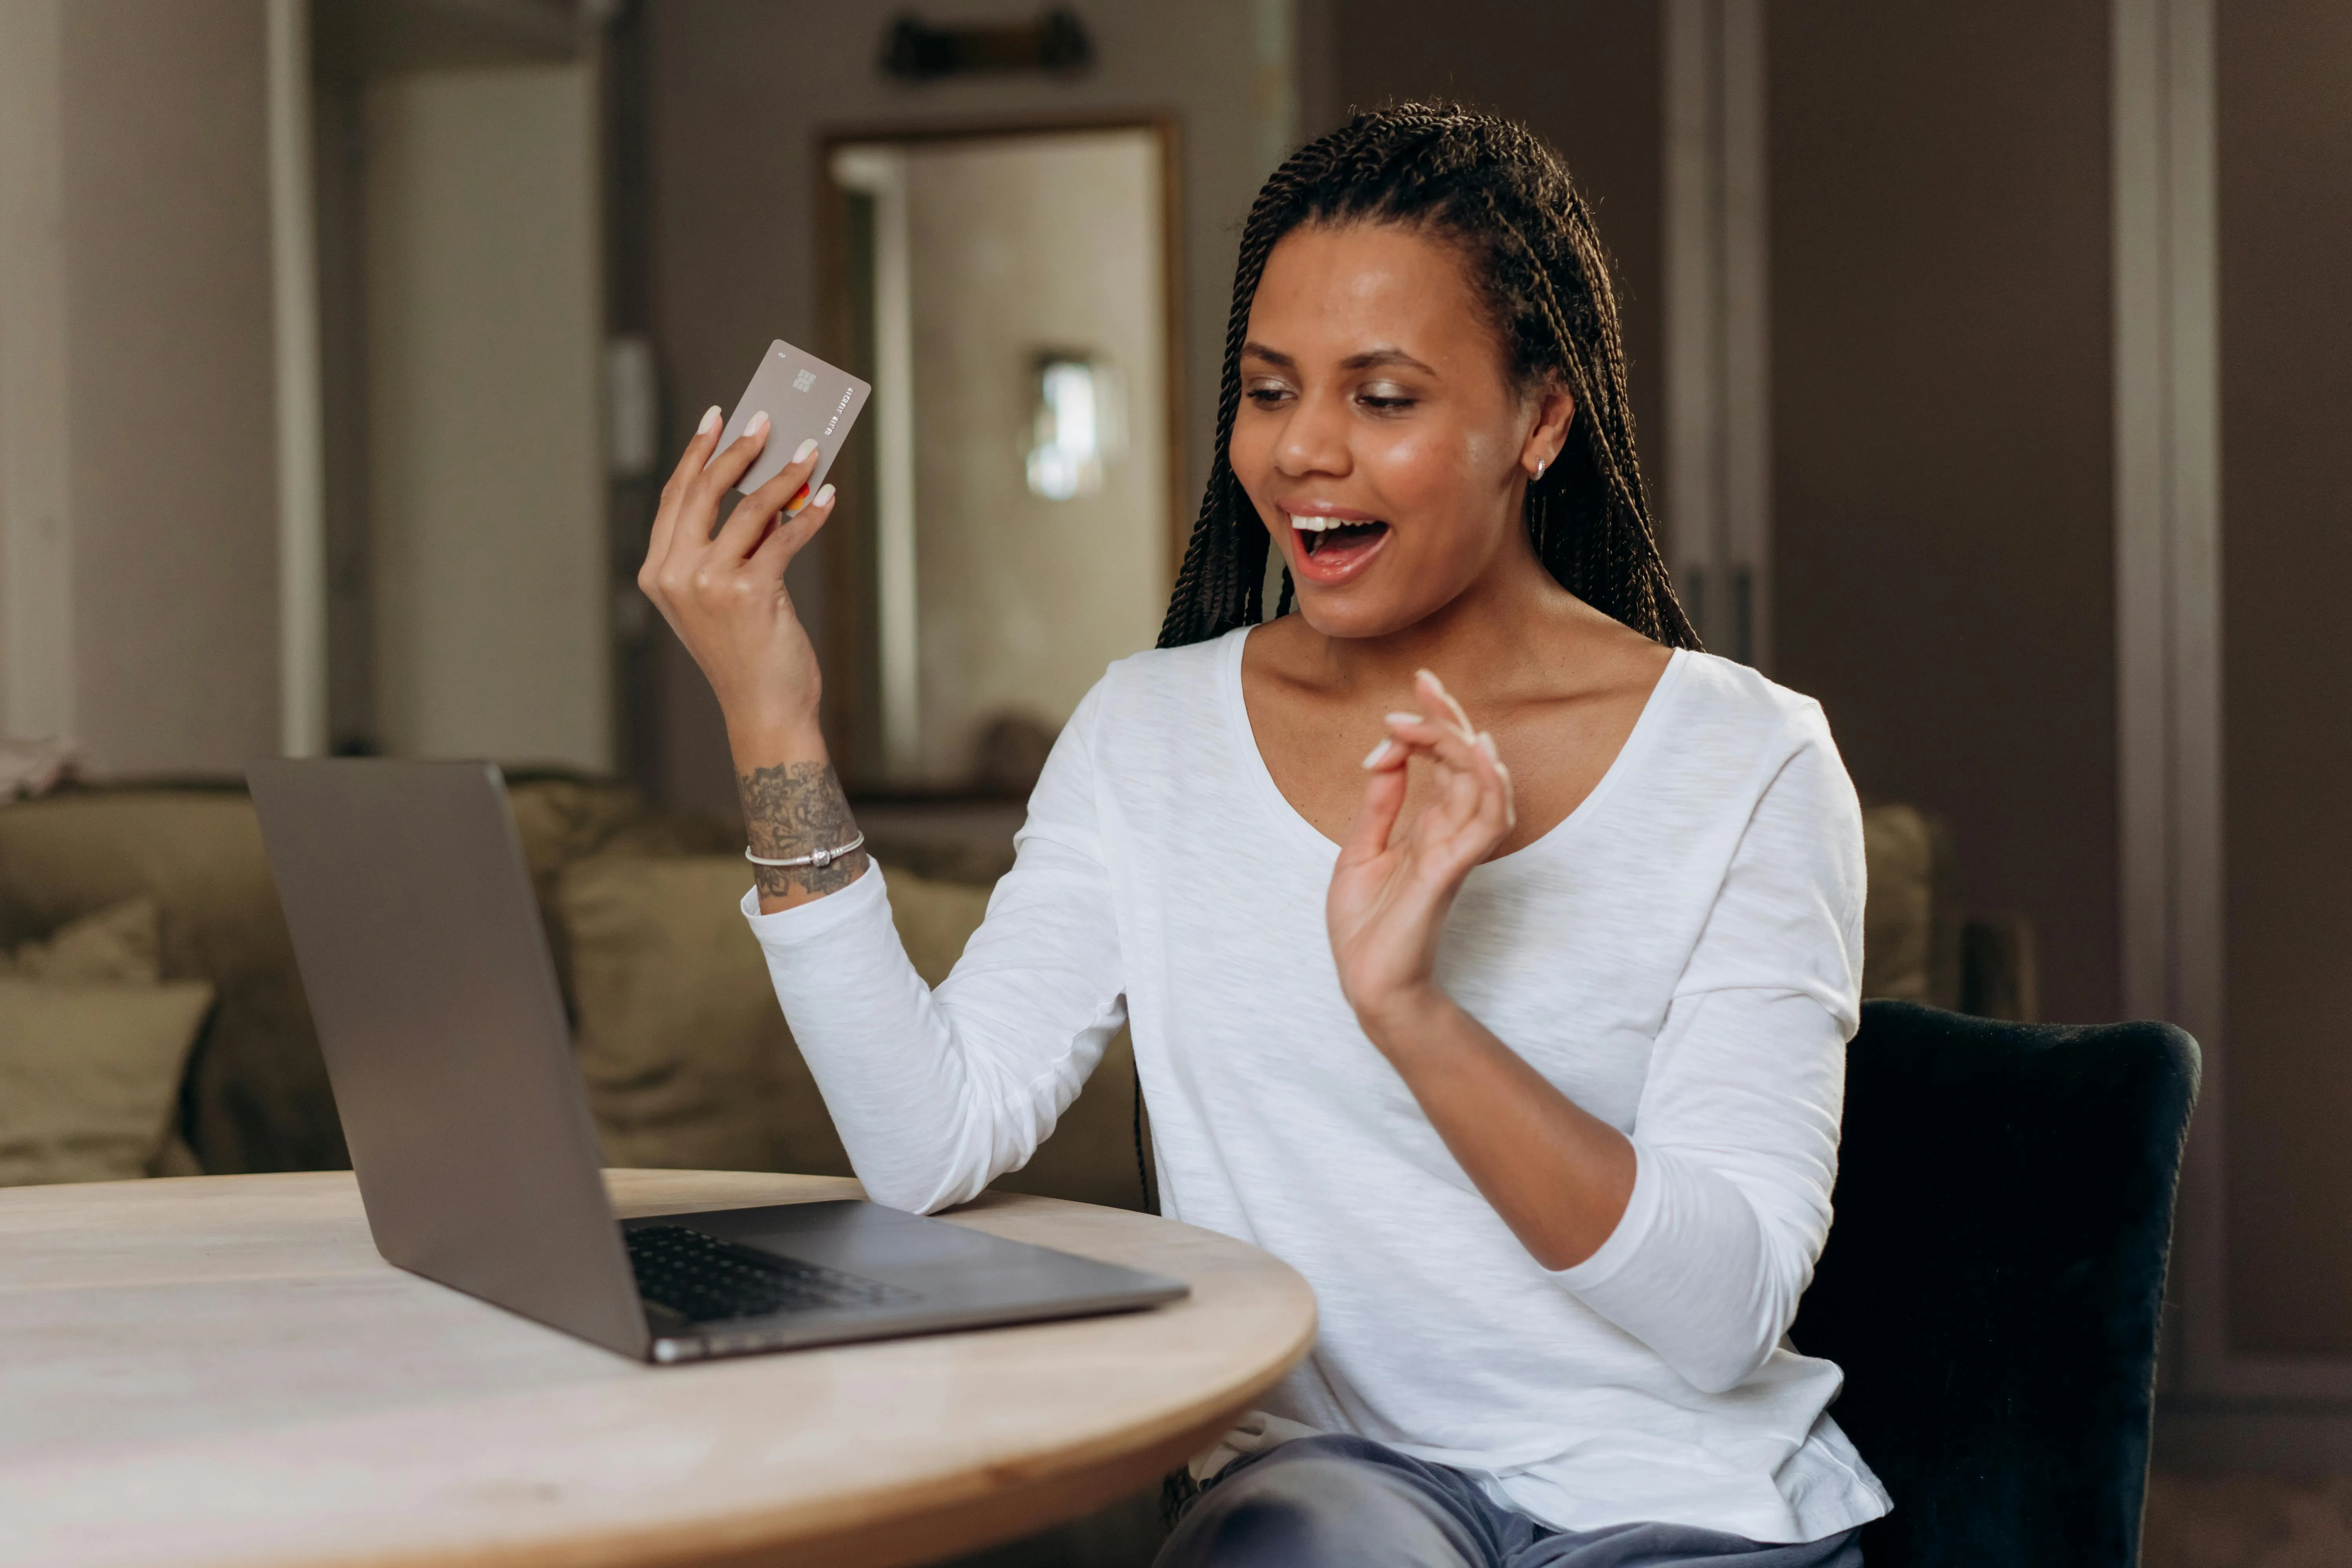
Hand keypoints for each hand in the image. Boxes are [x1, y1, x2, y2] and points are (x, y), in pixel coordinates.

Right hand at [637, 406, 839, 758]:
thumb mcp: (724, 596)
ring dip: (783, 473)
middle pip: (703, 492)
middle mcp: (675, 576)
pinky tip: (827, 498)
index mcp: (659, 574)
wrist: (764, 710)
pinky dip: (811, 513)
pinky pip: (785, 535)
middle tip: (764, 421)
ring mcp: (708, 584)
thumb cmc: (747, 654)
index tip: (716, 419)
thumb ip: (732, 548)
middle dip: (737, 449)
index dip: (696, 454)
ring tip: (809, 451)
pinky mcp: (749, 592)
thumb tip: (766, 492)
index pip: (675, 499)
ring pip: (748, 508)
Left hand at [1327, 669, 1516, 1046]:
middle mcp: (1448, 833)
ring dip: (1462, 743)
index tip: (1416, 685)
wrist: (1366, 981)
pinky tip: (1479, 756)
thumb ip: (1379, 805)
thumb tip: (1384, 755)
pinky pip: (1485, 824)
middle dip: (1447, 717)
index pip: (1443, 761)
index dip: (1434, 721)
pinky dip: (1488, 787)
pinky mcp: (1450, 872)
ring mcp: (1454, 851)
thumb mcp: (1360, 850)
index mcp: (1428, 827)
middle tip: (1423, 682)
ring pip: (1483, 785)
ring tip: (1431, 715)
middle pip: (1465, 762)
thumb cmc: (1366, 926)